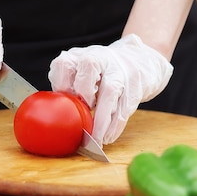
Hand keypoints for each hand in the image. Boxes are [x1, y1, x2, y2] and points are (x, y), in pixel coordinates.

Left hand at [48, 34, 172, 143]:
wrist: (140, 60)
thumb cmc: (102, 72)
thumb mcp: (81, 72)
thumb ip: (68, 87)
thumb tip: (56, 116)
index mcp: (80, 56)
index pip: (64, 64)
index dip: (62, 85)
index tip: (64, 104)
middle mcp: (101, 58)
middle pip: (89, 66)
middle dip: (84, 93)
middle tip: (81, 117)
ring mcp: (121, 69)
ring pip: (110, 90)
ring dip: (101, 119)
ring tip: (95, 139)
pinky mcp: (137, 84)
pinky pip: (125, 106)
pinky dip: (115, 125)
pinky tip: (108, 137)